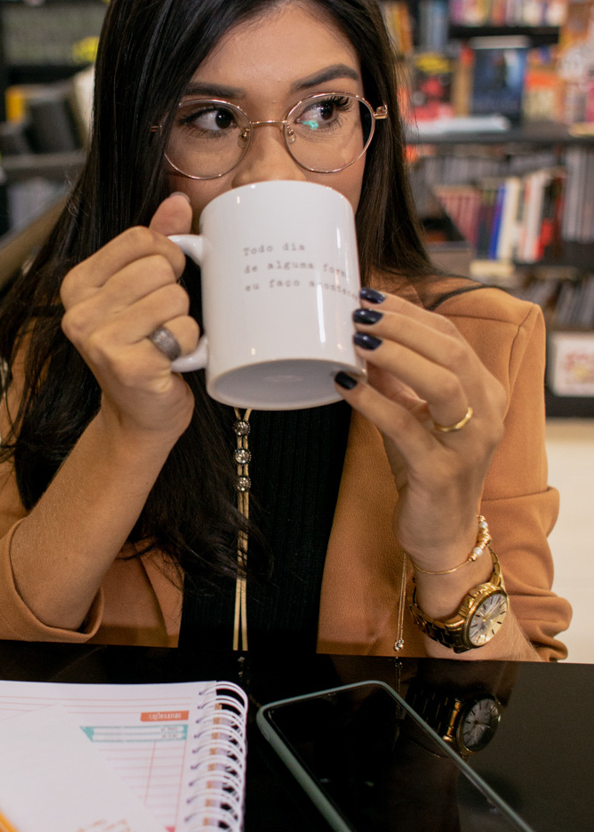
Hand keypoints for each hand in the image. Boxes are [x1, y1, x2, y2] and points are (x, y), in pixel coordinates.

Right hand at [60, 194, 199, 441]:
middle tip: (161, 320)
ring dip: (182, 321)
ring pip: (175, 298)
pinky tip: (170, 360)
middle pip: (160, 267)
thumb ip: (155, 243)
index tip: (160, 283)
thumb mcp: (141, 290)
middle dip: (175, 293)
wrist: (140, 412)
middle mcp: (79, 312)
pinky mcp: (129, 366)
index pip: (141, 239)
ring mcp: (100, 341)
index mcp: (78, 284)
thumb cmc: (142, 346)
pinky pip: (183, 331)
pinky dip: (188, 346)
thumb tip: (178, 201)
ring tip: (164, 340)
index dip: (166, 255)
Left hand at [334, 290, 506, 572]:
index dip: (410, 314)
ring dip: (396, 355)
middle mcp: (487, 413)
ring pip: (442, 383)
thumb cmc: (426, 468)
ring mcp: (469, 444)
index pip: (450, 336)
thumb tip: (360, 336)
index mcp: (485, 392)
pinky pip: (407, 428)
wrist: (441, 534)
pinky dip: (374, 402)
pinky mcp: (442, 473)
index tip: (370, 296)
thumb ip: (395, 379)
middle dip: (403, 326)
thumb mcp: (413, 415)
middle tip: (360, 311)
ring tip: (358, 339)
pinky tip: (345, 386)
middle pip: (452, 351)